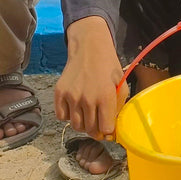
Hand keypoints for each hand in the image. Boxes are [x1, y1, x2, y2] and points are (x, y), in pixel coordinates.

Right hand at [54, 16, 127, 139]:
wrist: (89, 49)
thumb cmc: (108, 66)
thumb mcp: (121, 83)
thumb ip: (119, 106)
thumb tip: (113, 128)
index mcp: (105, 96)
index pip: (105, 128)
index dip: (108, 131)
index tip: (108, 128)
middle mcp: (87, 98)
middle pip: (90, 129)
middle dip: (96, 130)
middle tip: (98, 123)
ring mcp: (71, 96)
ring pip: (75, 126)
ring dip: (83, 125)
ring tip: (88, 115)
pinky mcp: (59, 93)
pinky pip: (62, 117)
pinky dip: (68, 116)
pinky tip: (76, 107)